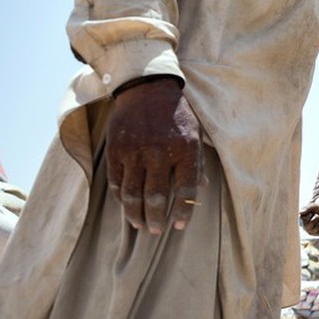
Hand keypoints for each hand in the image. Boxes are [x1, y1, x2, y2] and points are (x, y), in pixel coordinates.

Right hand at [106, 77, 204, 233]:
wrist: (147, 88)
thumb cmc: (177, 114)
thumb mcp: (195, 134)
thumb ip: (197, 162)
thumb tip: (202, 188)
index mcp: (184, 149)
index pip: (185, 190)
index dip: (183, 211)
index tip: (180, 225)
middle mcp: (159, 152)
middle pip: (156, 197)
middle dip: (156, 219)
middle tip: (155, 231)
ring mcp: (135, 151)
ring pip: (132, 193)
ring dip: (135, 214)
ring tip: (139, 224)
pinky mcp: (116, 149)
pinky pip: (116, 181)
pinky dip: (120, 197)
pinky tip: (126, 204)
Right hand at [299, 203, 318, 235]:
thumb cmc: (315, 208)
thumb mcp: (311, 206)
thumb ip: (306, 208)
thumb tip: (300, 212)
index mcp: (301, 220)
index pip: (305, 220)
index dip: (310, 215)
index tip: (311, 213)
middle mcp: (305, 227)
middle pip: (312, 223)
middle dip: (316, 217)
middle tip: (317, 215)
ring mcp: (311, 231)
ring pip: (317, 228)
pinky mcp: (317, 234)